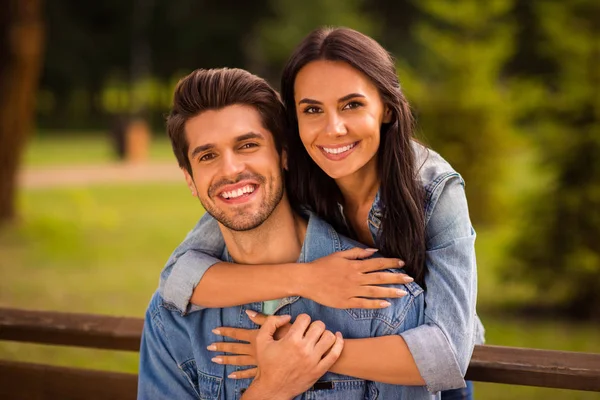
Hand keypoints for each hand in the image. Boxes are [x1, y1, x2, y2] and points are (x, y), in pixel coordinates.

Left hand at [208, 310, 290, 378]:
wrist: (301, 355)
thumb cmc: (292, 338)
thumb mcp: (278, 325)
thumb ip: (262, 320)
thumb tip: (248, 312)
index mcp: (256, 337)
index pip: (238, 333)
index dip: (226, 331)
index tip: (215, 330)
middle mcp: (254, 350)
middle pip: (235, 348)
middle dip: (222, 346)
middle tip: (210, 347)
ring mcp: (257, 361)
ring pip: (238, 361)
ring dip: (226, 360)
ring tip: (215, 359)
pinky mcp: (262, 370)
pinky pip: (248, 373)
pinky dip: (239, 374)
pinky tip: (231, 375)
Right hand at [242, 314, 342, 399]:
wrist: (272, 388)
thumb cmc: (266, 364)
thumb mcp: (261, 340)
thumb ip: (271, 322)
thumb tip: (287, 316)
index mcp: (291, 340)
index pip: (305, 318)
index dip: (302, 319)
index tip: (299, 325)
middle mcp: (304, 349)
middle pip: (319, 325)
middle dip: (314, 325)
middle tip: (308, 331)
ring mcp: (314, 360)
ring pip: (329, 337)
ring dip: (325, 333)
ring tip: (318, 337)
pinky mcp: (320, 370)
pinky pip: (335, 354)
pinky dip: (339, 343)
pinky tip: (337, 337)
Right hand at [296, 247, 413, 308]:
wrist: (307, 279)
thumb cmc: (322, 265)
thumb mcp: (339, 255)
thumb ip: (357, 253)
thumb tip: (374, 251)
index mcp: (354, 265)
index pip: (378, 263)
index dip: (391, 263)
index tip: (403, 263)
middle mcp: (355, 278)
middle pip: (380, 278)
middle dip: (396, 278)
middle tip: (410, 279)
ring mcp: (351, 291)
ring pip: (375, 291)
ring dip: (390, 292)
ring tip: (403, 293)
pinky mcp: (346, 302)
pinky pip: (363, 303)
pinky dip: (375, 304)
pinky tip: (386, 304)